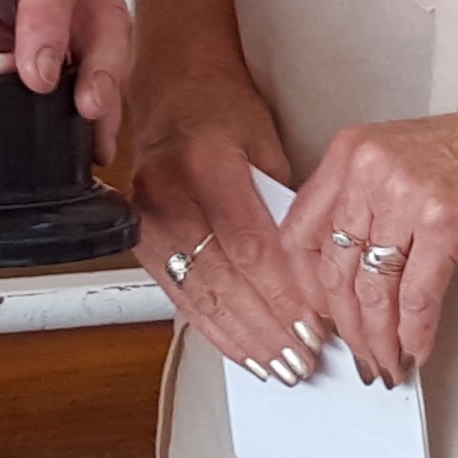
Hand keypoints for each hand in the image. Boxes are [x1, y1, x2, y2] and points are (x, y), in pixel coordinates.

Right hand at [123, 60, 321, 383]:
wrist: (172, 91)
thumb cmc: (224, 111)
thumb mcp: (267, 144)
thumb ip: (287, 207)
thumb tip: (317, 275)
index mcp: (207, 161)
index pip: (249, 245)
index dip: (282, 293)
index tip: (314, 325)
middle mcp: (169, 192)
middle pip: (223, 278)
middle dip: (267, 327)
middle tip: (302, 360)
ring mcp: (147, 220)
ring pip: (199, 296)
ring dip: (243, 338)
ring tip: (279, 367)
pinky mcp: (140, 242)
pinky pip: (180, 297)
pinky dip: (214, 329)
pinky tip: (242, 351)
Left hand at [288, 62, 457, 381]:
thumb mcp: (404, 164)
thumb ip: (365, 205)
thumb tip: (341, 277)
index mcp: (351, 151)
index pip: (301, 233)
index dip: (306, 288)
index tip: (320, 321)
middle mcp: (369, 167)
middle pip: (335, 268)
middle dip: (346, 325)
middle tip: (360, 357)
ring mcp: (407, 192)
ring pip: (374, 288)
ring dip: (379, 338)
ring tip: (388, 364)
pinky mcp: (445, 220)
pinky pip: (418, 295)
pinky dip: (416, 332)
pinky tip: (418, 350)